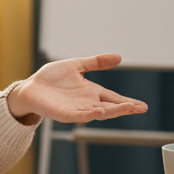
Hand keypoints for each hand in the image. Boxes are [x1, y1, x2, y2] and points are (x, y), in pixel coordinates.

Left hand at [6, 53, 147, 123]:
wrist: (30, 87)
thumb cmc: (51, 78)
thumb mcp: (77, 65)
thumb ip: (96, 62)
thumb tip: (118, 57)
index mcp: (91, 92)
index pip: (113, 98)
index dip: (128, 102)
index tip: (142, 106)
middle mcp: (87, 103)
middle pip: (110, 107)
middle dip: (125, 108)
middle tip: (140, 109)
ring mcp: (77, 110)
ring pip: (99, 113)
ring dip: (112, 111)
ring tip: (127, 108)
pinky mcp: (64, 114)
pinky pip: (79, 116)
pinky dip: (90, 114)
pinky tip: (100, 112)